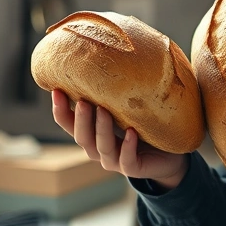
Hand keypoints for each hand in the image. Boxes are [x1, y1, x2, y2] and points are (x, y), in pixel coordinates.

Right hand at [51, 89, 188, 189]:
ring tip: (103, 110)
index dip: (60, 110)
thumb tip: (109, 56)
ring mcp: (114, 161)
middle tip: (83, 101)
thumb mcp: (127, 108)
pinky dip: (127, 147)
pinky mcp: (133, 169)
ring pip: (101, 147)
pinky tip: (131, 133)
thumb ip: (115, 94)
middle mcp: (98, 149)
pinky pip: (127, 160)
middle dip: (80, 119)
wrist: (169, 155)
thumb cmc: (144, 126)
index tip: (56, 91)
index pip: (69, 124)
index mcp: (92, 134)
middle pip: (81, 137)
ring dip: (101, 129)